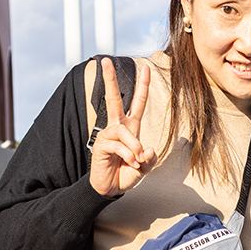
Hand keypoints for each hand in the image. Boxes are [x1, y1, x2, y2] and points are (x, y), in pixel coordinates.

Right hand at [89, 58, 155, 196]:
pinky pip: (119, 145)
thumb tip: (148, 149)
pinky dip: (128, 156)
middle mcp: (118, 127)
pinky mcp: (101, 145)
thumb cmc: (127, 173)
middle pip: (113, 99)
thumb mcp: (145, 167)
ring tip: (136, 160)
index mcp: (131, 127)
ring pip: (124, 131)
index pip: (138, 102)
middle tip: (105, 61)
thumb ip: (149, 159)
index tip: (146, 68)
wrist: (111, 188)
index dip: (143, 85)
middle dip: (110, 79)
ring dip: (134, 147)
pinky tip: (129, 164)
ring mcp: (108, 135)